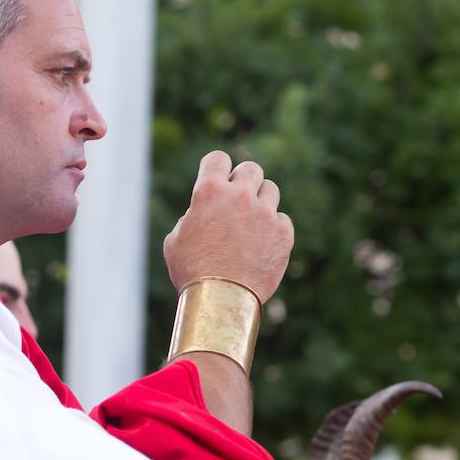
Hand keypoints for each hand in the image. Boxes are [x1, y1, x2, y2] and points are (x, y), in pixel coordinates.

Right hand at [163, 150, 293, 302]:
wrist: (220, 301)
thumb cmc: (191, 272)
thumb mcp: (175, 238)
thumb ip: (192, 216)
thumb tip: (203, 213)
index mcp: (209, 191)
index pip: (218, 158)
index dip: (217, 168)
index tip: (219, 179)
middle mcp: (239, 195)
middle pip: (251, 168)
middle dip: (244, 182)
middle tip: (238, 201)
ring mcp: (264, 213)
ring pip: (270, 190)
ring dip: (261, 201)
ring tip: (252, 223)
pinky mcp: (283, 233)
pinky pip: (282, 219)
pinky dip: (274, 228)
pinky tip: (262, 244)